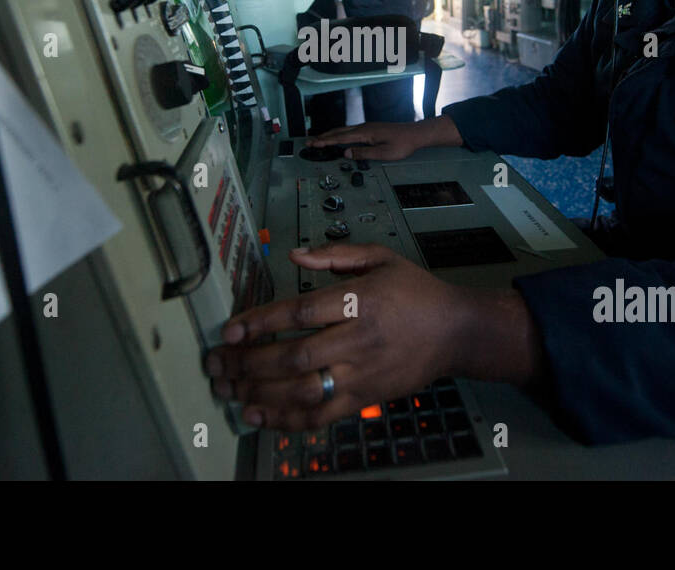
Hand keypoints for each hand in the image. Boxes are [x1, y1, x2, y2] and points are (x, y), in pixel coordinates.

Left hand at [204, 243, 473, 430]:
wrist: (456, 331)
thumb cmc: (415, 291)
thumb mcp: (381, 258)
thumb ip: (335, 255)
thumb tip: (292, 254)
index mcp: (359, 301)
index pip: (300, 312)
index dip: (261, 323)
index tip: (231, 332)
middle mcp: (358, 340)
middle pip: (295, 357)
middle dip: (250, 363)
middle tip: (218, 365)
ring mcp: (362, 374)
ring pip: (304, 391)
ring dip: (261, 395)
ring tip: (229, 392)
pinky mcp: (366, 399)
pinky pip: (323, 415)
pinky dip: (289, 420)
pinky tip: (260, 417)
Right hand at [307, 115, 460, 160]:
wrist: (415, 134)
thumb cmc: (402, 144)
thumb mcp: (384, 153)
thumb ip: (364, 154)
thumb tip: (346, 154)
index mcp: (365, 133)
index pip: (340, 138)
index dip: (325, 142)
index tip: (313, 144)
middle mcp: (363, 127)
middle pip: (338, 132)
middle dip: (323, 137)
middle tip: (308, 142)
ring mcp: (367, 127)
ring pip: (344, 130)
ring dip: (330, 135)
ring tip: (319, 139)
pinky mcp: (371, 128)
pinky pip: (350, 130)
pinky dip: (339, 134)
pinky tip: (338, 137)